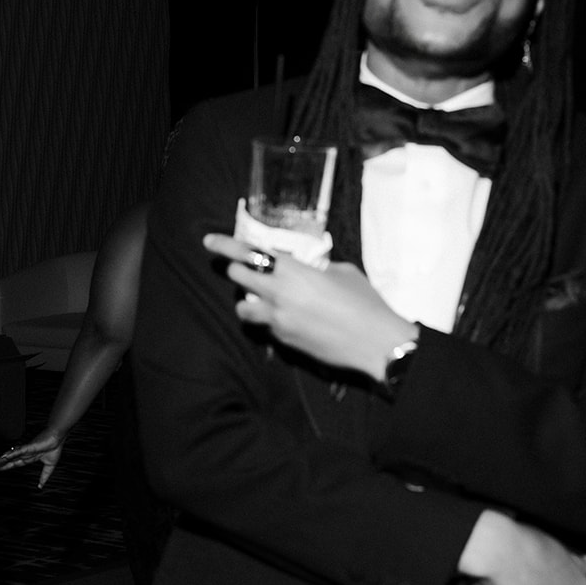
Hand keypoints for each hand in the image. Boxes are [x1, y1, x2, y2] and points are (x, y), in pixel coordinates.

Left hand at [0, 428, 66, 487]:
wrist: (59, 438)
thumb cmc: (54, 448)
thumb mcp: (49, 467)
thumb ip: (44, 476)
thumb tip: (40, 486)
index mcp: (28, 458)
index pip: (14, 463)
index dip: (5, 467)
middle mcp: (25, 453)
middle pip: (10, 460)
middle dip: (0, 464)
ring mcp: (26, 449)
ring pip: (11, 455)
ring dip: (2, 459)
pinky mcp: (30, 446)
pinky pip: (19, 450)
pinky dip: (12, 453)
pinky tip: (4, 456)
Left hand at [202, 233, 416, 380]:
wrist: (377, 343)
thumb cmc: (365, 302)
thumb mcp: (342, 273)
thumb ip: (316, 269)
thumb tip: (305, 270)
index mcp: (293, 272)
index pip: (249, 253)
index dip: (225, 245)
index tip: (209, 241)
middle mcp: (278, 294)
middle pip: (237, 277)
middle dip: (237, 270)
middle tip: (243, 270)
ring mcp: (278, 320)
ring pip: (242, 309)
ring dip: (247, 301)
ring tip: (262, 300)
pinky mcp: (283, 341)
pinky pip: (265, 327)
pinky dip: (269, 320)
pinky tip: (287, 319)